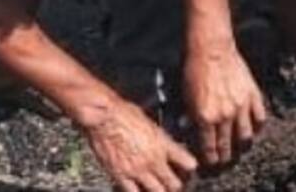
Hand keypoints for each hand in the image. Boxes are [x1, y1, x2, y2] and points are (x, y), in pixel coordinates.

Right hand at [81, 97, 197, 191]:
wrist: (104, 116)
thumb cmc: (124, 112)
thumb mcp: (150, 121)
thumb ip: (158, 136)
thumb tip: (161, 140)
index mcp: (163, 143)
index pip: (187, 162)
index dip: (190, 167)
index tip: (190, 169)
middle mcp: (153, 159)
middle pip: (173, 183)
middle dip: (176, 185)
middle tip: (175, 184)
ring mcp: (138, 170)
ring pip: (156, 191)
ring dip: (160, 191)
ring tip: (160, 189)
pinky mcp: (120, 176)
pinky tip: (139, 191)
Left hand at [183, 42, 266, 167]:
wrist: (212, 49)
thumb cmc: (195, 69)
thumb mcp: (185, 96)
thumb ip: (189, 116)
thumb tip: (188, 129)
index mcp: (205, 118)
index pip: (209, 148)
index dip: (210, 158)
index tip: (211, 161)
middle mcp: (224, 116)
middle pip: (227, 146)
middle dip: (225, 155)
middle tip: (224, 157)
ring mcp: (241, 106)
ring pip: (245, 137)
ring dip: (242, 144)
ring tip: (239, 145)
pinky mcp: (252, 95)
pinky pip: (259, 117)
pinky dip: (257, 125)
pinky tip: (253, 126)